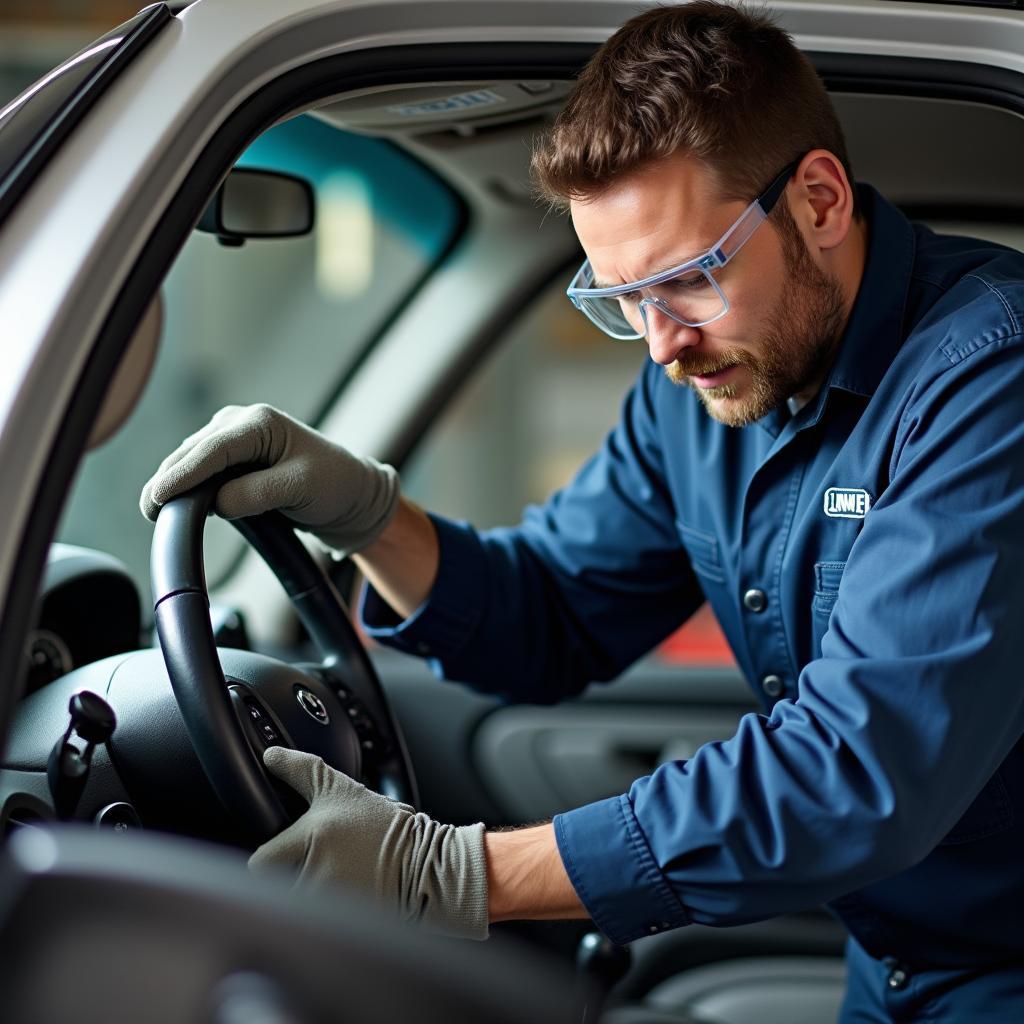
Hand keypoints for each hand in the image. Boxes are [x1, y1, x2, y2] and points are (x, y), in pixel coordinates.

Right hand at [139, 403, 398, 556]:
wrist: (350, 493)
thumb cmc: (333, 486)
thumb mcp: (298, 489)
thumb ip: (255, 494)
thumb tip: (215, 503)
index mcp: (259, 423)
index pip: (211, 449)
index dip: (181, 474)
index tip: (158, 496)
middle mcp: (241, 423)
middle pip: (192, 453)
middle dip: (168, 480)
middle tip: (148, 513)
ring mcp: (232, 438)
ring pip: (190, 460)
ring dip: (174, 484)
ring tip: (156, 513)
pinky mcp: (230, 458)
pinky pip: (199, 470)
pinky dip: (186, 486)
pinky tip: (177, 507)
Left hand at [249, 747, 488, 939]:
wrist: (425, 865)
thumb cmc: (385, 828)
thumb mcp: (342, 789)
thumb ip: (302, 771)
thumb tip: (271, 755)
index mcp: (315, 836)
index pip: (260, 861)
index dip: (269, 855)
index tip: (280, 852)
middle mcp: (317, 873)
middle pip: (275, 886)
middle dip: (287, 876)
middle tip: (316, 863)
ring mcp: (327, 906)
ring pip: (291, 904)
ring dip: (305, 894)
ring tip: (333, 879)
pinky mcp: (339, 926)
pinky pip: (312, 923)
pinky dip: (321, 914)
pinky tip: (342, 895)